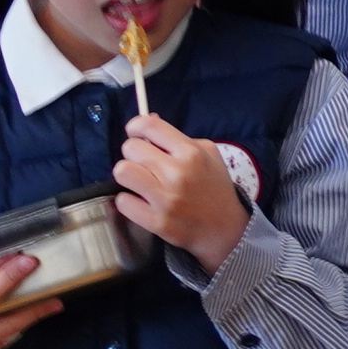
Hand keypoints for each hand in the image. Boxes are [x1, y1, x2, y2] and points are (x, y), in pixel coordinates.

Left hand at [110, 111, 246, 273]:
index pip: (148, 125)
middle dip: (135, 155)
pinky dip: (129, 202)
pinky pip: (122, 202)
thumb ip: (177, 138)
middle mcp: (178, 172)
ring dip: (128, 176)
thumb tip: (148, 119)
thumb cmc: (214, 188)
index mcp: (191, 152)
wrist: (225, 229)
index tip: (137, 136)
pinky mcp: (156, 221)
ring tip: (140, 182)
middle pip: (130, 148)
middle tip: (145, 165)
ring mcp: (166, 198)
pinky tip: (142, 203)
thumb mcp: (208, 155)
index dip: (135, 127)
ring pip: (122, 172)